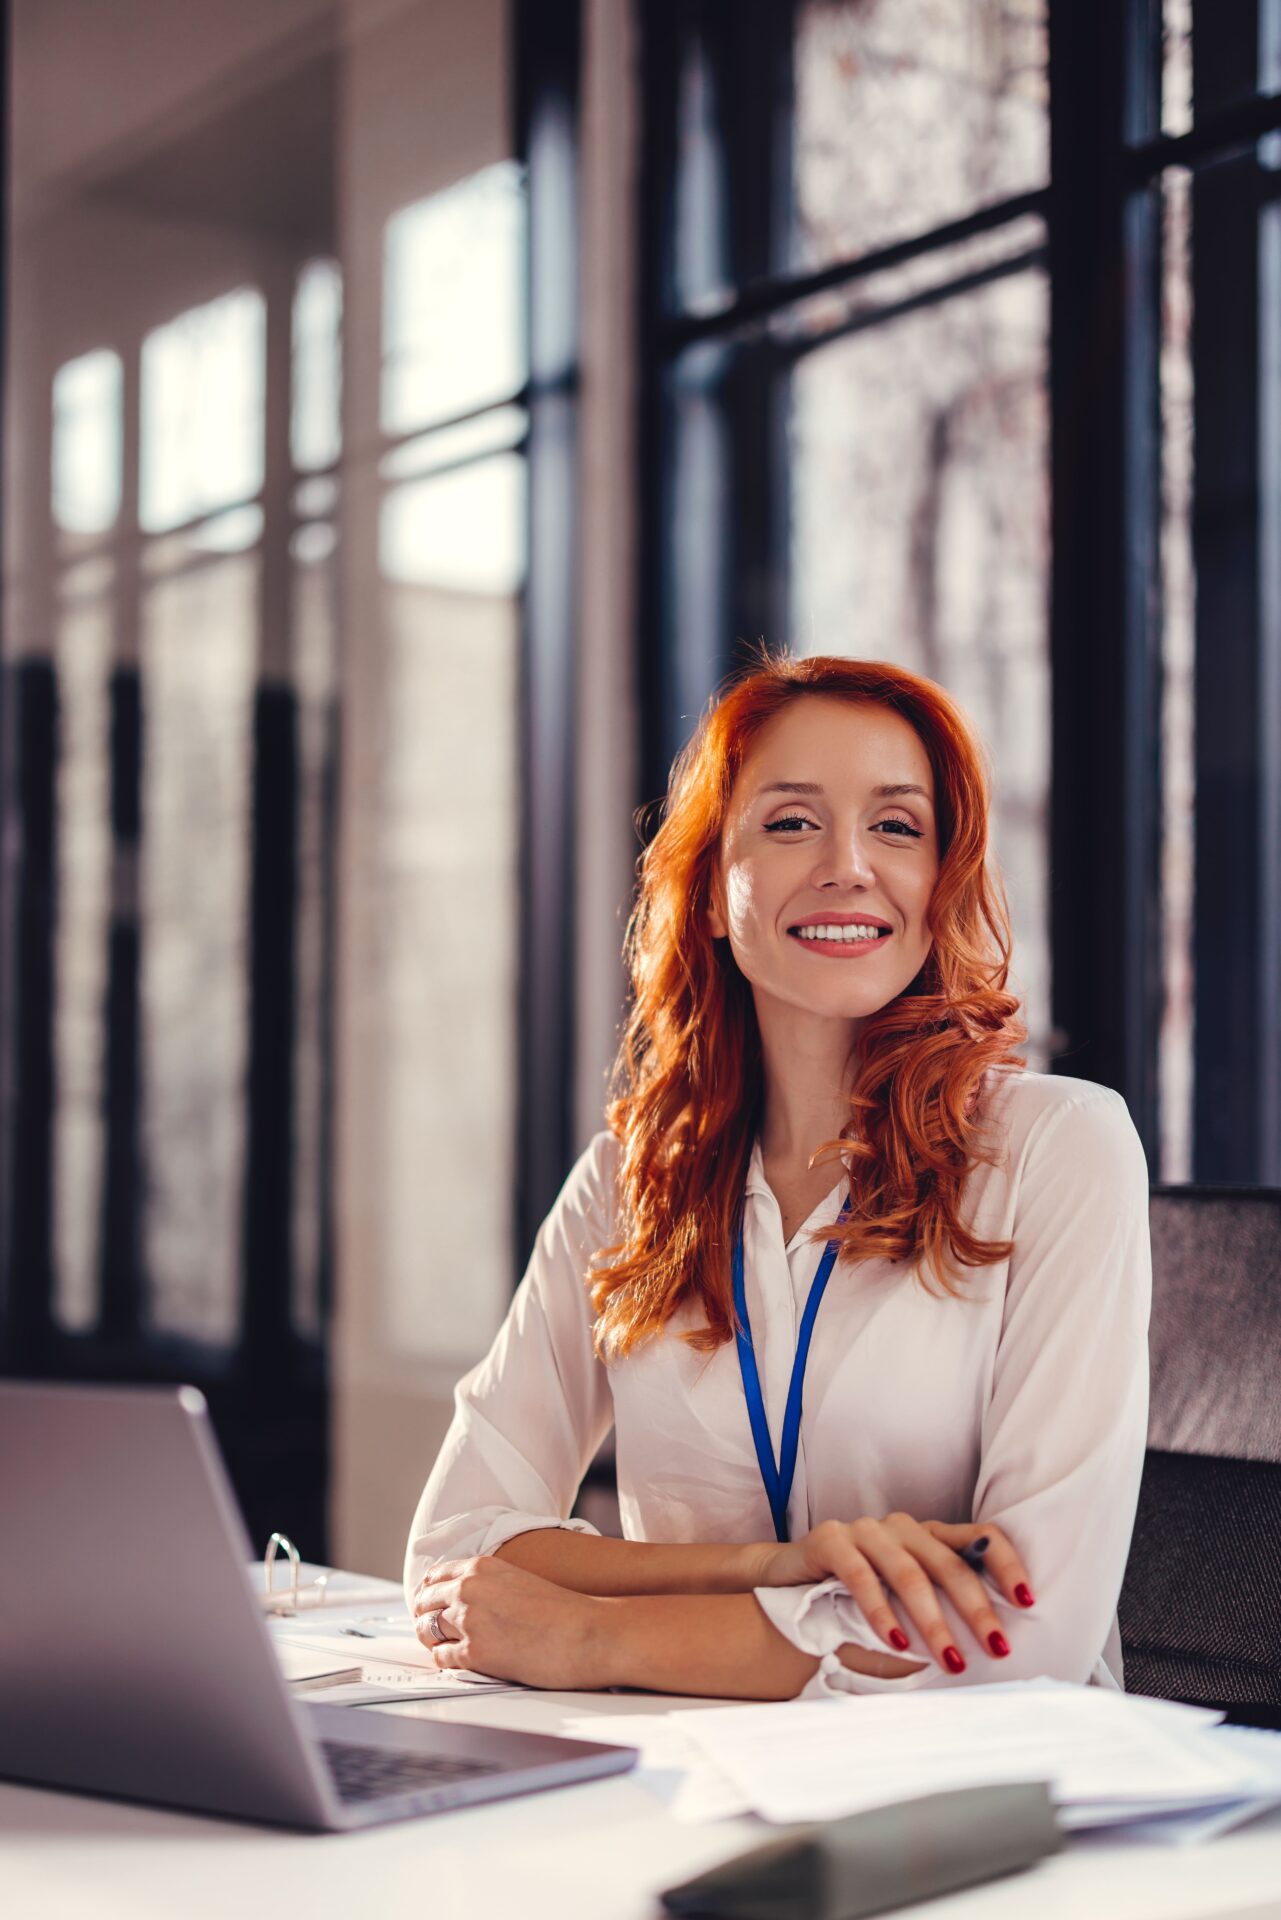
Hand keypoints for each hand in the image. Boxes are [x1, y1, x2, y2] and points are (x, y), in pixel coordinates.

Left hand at [412, 1555, 607, 1689]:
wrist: (588, 1633)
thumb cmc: (564, 1611)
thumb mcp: (519, 1582)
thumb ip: (489, 1586)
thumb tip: (468, 1602)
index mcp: (482, 1567)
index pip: (434, 1577)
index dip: (428, 1594)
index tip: (429, 1605)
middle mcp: (469, 1589)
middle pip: (423, 1603)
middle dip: (425, 1617)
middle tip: (432, 1630)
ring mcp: (469, 1620)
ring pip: (425, 1630)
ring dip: (431, 1640)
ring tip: (445, 1647)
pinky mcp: (474, 1653)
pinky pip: (441, 1658)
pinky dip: (446, 1661)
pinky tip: (460, 1661)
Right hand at [754, 1515, 1033, 1671]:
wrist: (787, 1577)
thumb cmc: (855, 1594)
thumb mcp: (903, 1600)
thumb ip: (938, 1609)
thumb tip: (987, 1648)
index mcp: (928, 1535)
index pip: (979, 1537)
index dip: (1006, 1565)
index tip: (1027, 1600)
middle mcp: (902, 1526)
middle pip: (949, 1563)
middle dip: (976, 1609)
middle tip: (997, 1647)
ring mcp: (865, 1530)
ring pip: (909, 1573)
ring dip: (933, 1620)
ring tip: (950, 1659)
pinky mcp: (830, 1539)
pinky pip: (861, 1576)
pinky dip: (882, 1612)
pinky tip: (897, 1642)